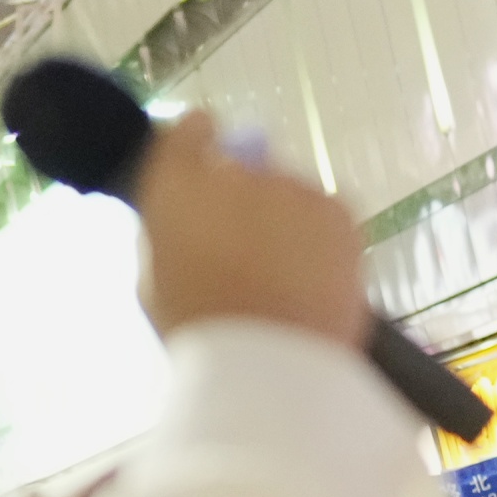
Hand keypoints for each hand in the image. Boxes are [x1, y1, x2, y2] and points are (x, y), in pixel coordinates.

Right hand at [136, 108, 367, 346]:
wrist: (271, 362)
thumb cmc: (201, 334)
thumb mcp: (157, 282)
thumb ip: (172, 236)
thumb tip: (192, 223)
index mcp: (178, 186)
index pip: (188, 134)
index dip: (198, 138)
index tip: (205, 141)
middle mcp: (236, 172)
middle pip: (244, 170)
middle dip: (247, 198)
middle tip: (249, 248)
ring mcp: (293, 187)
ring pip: (289, 194)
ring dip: (286, 219)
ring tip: (285, 274)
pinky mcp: (339, 210)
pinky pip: (325, 215)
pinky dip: (321, 238)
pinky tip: (312, 278)